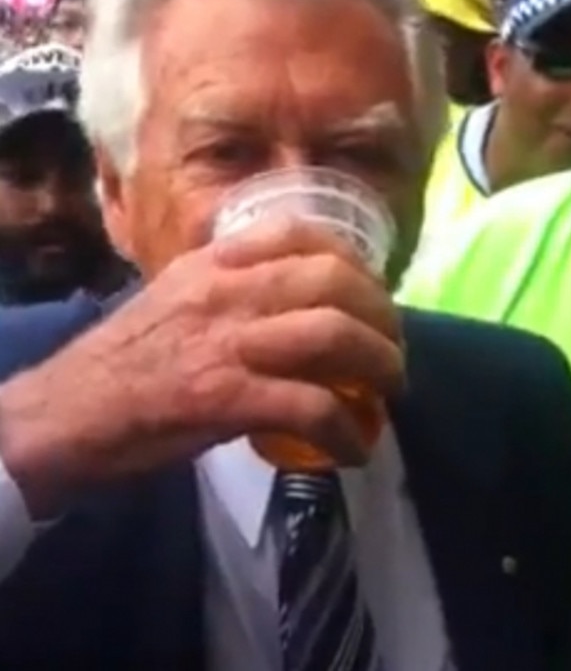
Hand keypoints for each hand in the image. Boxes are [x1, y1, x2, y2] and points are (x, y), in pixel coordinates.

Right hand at [0, 218, 402, 513]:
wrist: (65, 413)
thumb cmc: (122, 358)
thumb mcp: (174, 295)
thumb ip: (230, 287)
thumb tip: (288, 302)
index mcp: (215, 262)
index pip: (300, 232)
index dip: (352, 259)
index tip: (369, 288)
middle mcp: (228, 289)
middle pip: (334, 282)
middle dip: (381, 315)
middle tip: (393, 348)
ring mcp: (229, 341)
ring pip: (334, 334)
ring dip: (379, 366)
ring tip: (391, 391)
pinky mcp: (227, 397)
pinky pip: (311, 407)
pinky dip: (345, 430)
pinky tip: (353, 450)